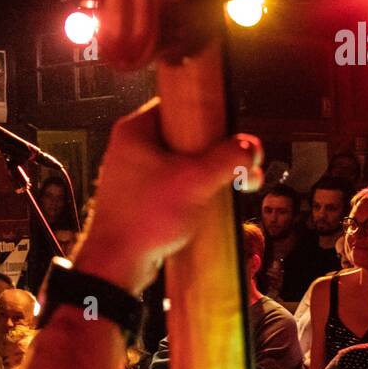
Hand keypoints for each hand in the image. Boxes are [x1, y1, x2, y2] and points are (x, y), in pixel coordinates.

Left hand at [72, 98, 262, 295]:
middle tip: (242, 163)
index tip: (231, 128)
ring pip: (185, 163)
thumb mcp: (196, 181)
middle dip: (220, 151)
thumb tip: (250, 147)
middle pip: (188, 135)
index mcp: (135, 131)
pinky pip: (177, 185)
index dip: (209, 115)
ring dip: (213, 173)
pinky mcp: (144, 198)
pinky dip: (198, 191)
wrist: (117, 264)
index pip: (179, 104)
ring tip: (239, 185)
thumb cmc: (144, 219)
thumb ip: (228, 158)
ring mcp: (137, 174)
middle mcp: (133, 148)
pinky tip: (217, 201)